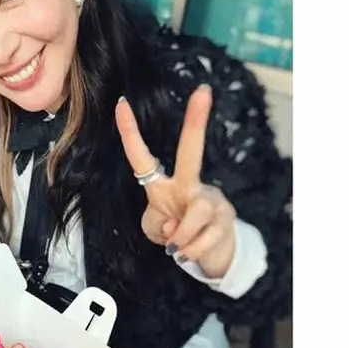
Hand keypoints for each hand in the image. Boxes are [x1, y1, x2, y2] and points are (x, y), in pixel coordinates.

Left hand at [115, 86, 236, 279]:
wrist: (209, 255)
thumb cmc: (178, 235)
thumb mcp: (155, 231)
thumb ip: (156, 225)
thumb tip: (173, 223)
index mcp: (164, 185)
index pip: (143, 157)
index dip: (130, 133)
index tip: (121, 103)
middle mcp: (189, 184)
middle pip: (191, 151)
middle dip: (196, 123)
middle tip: (204, 92)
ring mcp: (211, 198)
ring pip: (197, 212)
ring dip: (183, 236)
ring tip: (177, 248)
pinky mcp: (227, 217)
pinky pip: (205, 237)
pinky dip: (192, 250)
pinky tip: (188, 252)